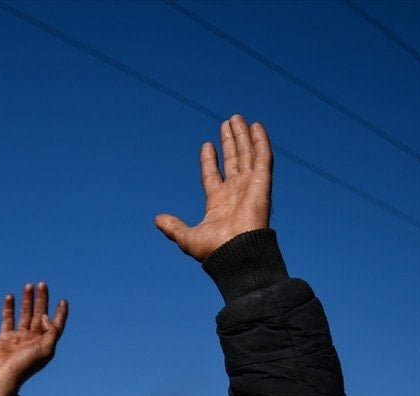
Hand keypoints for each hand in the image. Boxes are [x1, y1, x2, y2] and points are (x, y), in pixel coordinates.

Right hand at [0, 282, 67, 395]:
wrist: (1, 376)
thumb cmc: (24, 366)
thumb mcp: (46, 349)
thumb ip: (51, 331)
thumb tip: (45, 316)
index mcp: (45, 344)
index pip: (56, 325)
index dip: (60, 313)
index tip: (62, 300)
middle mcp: (34, 340)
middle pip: (40, 315)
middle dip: (42, 300)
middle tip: (42, 284)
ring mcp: (19, 338)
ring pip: (25, 314)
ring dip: (27, 300)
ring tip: (28, 286)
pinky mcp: (5, 337)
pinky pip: (8, 319)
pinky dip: (9, 308)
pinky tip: (10, 296)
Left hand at [155, 115, 271, 262]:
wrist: (235, 253)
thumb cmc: (213, 250)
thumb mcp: (187, 237)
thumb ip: (173, 227)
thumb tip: (157, 220)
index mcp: (218, 204)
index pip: (213, 175)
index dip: (209, 160)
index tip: (207, 144)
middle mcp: (235, 193)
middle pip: (232, 161)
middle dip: (230, 142)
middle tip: (226, 122)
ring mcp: (250, 186)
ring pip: (247, 155)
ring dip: (243, 136)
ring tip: (237, 118)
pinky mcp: (262, 182)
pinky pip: (263, 157)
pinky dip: (260, 141)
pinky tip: (256, 126)